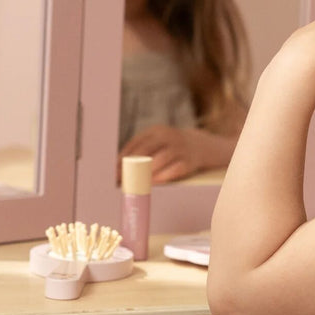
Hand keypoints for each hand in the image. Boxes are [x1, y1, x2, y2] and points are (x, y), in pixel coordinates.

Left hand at [119, 125, 233, 183]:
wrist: (201, 146)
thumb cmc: (170, 147)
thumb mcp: (157, 142)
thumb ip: (141, 151)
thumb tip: (118, 168)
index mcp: (156, 131)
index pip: (135, 144)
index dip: (122, 158)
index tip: (113, 172)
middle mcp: (168, 136)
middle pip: (145, 150)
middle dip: (131, 166)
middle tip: (121, 179)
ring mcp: (181, 148)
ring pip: (160, 159)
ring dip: (146, 173)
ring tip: (135, 183)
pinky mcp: (191, 161)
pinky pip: (176, 169)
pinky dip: (164, 176)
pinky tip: (154, 183)